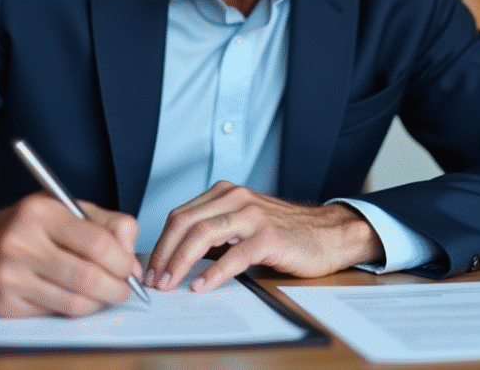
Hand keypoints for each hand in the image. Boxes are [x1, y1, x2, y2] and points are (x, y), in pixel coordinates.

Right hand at [0, 194, 141, 317]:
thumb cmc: (26, 227)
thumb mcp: (65, 208)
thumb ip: (107, 224)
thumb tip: (132, 257)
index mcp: (41, 212)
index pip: (96, 242)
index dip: (122, 260)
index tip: (130, 268)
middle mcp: (22, 243)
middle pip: (87, 277)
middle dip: (117, 288)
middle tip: (125, 289)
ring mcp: (10, 276)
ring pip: (74, 302)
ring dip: (99, 303)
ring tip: (105, 294)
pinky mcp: (5, 304)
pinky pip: (54, 314)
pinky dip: (74, 309)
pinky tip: (75, 297)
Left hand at [144, 181, 382, 293]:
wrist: (329, 233)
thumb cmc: (285, 232)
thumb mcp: (243, 222)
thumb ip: (215, 230)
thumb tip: (176, 257)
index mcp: (225, 193)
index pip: (180, 215)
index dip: (160, 243)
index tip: (150, 268)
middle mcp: (236, 198)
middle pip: (185, 223)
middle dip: (164, 254)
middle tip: (154, 280)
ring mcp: (253, 216)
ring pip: (203, 235)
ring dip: (180, 262)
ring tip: (171, 283)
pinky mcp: (269, 237)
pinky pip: (234, 256)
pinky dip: (213, 273)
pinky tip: (203, 286)